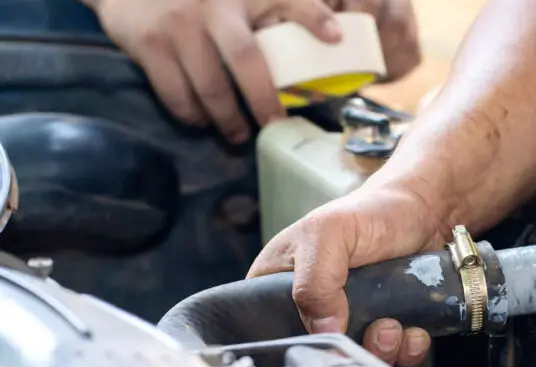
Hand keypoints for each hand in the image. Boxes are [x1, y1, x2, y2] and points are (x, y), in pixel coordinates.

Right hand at [88, 0, 341, 142]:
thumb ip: (272, 13)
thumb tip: (325, 44)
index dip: (313, 16)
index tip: (337, 39)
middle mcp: (215, 5)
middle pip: (247, 58)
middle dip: (264, 99)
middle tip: (275, 123)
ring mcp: (180, 24)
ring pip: (211, 85)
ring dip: (227, 118)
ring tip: (238, 134)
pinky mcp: (149, 43)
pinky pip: (175, 92)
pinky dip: (192, 114)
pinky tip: (202, 121)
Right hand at [248, 181, 451, 366]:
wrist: (424, 210)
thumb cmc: (368, 213)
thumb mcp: (327, 234)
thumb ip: (314, 282)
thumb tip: (324, 331)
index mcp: (277, 284)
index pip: (268, 330)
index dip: (295, 343)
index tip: (326, 341)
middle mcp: (312, 307)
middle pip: (319, 352)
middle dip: (349, 350)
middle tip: (371, 328)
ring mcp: (350, 319)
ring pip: (358, 358)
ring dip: (381, 350)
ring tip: (392, 324)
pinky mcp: (385, 327)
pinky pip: (393, 356)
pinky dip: (407, 349)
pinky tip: (412, 328)